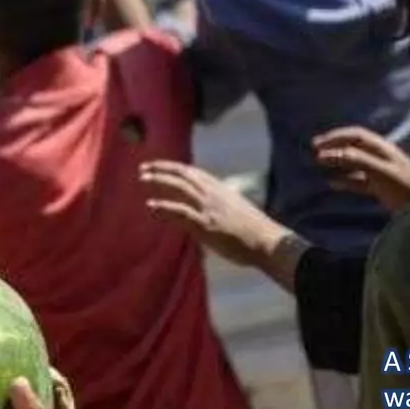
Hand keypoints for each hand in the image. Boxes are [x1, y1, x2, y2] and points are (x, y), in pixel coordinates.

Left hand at [140, 160, 290, 267]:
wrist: (267, 242)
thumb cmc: (255, 232)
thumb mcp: (238, 211)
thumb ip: (223, 206)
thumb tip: (212, 210)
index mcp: (222, 189)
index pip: (194, 173)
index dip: (176, 168)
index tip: (162, 166)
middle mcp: (214, 194)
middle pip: (184, 174)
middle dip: (163, 168)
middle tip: (144, 167)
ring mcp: (209, 208)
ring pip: (180, 186)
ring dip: (159, 180)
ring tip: (142, 177)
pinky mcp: (206, 224)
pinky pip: (180, 211)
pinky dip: (163, 207)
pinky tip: (150, 206)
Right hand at [313, 126, 409, 211]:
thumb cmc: (402, 186)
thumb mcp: (379, 171)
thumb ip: (355, 159)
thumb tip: (327, 153)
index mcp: (381, 148)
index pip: (355, 135)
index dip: (335, 137)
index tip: (316, 144)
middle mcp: (380, 156)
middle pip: (353, 147)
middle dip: (333, 147)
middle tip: (314, 152)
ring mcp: (380, 171)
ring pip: (353, 163)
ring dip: (337, 162)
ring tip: (320, 165)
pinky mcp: (380, 187)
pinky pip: (357, 180)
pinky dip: (344, 180)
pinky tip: (332, 184)